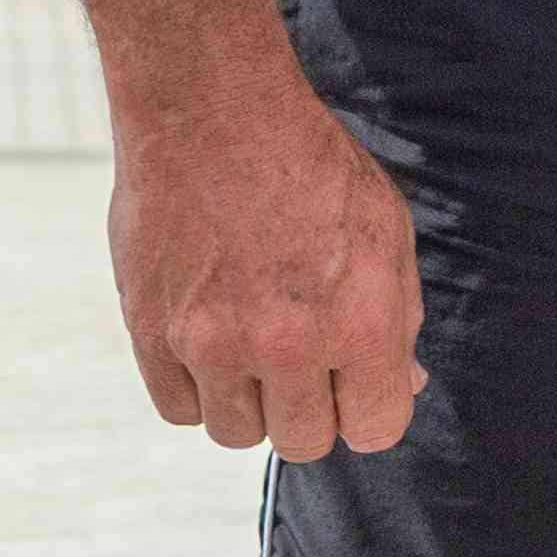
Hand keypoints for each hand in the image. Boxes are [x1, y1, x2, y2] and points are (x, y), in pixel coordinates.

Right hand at [110, 67, 427, 464]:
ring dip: (251, 400)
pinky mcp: (152, 335)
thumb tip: (405, 381)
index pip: (374, 429)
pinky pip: (181, 410)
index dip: (369, 409)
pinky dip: (199, 387)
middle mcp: (288, 345)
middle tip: (304, 358)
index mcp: (360, 322)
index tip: (356, 384)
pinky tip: (212, 338)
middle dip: (311, 407)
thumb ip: (398, 316)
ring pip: (237, 433)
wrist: (213, 114)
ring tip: (254, 340)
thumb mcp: (386, 231)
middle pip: (303, 442)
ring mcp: (212, 344)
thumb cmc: (310, 166)